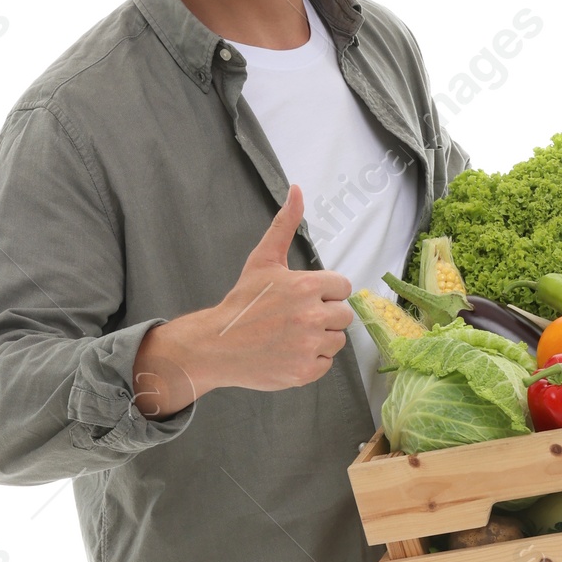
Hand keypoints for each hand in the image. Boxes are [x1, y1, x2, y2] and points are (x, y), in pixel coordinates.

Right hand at [131, 186, 352, 414]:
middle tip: (296, 318)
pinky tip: (289, 352)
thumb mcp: (263, 259)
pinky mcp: (305, 371)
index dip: (326, 292)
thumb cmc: (242, 302)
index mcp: (306, 287)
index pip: (342, 287)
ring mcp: (309, 346)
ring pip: (337, 340)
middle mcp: (311, 317)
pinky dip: (311, 361)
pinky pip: (326, 363)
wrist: (217, 344)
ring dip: (320, 338)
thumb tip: (297, 189)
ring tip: (291, 335)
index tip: (304, 298)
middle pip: (344, 315)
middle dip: (325, 315)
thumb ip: (285, 225)